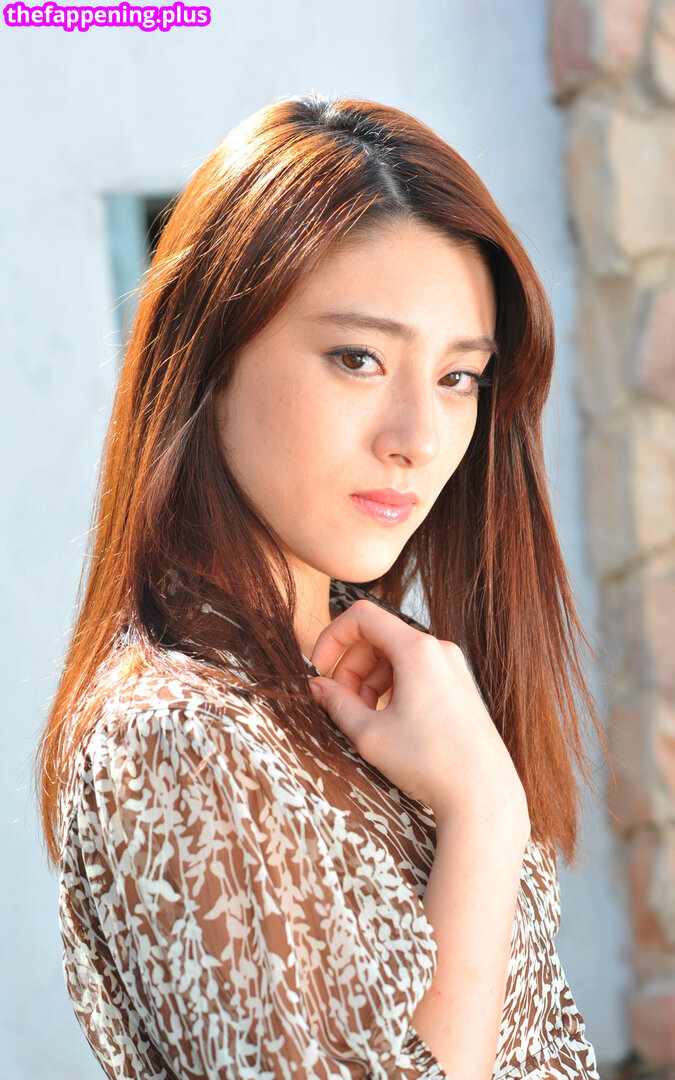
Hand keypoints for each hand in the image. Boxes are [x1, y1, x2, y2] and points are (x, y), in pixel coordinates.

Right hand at [308, 598, 527, 821]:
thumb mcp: (369, 734)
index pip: (362, 616)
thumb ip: (337, 703)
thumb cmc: (430, 764)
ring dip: (370, 683)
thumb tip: (316, 687)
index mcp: (417, 650)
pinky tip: (388, 723)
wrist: (483, 795)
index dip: (332, 637)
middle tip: (340, 706)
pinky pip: (414, 672)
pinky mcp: (458, 685)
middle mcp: (438, 649)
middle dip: (350, 669)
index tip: (319, 669)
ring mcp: (452, 666)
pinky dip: (393, 689)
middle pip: (377, 639)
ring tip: (365, 721)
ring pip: (394, 658)